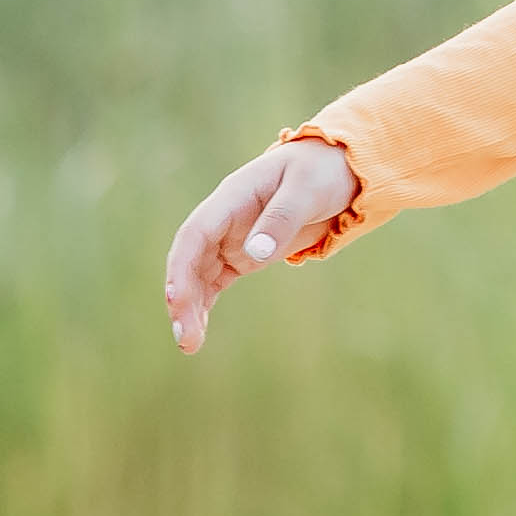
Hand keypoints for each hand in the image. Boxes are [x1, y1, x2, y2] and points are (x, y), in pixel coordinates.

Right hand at [161, 137, 355, 353]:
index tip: (177, 298)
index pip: (196, 233)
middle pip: (191, 260)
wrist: (338, 170)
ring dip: (191, 308)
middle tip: (184, 337)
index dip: (183, 266)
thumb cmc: (321, 172)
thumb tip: (254, 253)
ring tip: (188, 344)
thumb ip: (282, 219)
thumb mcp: (307, 190)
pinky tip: (198, 332)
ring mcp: (231, 238)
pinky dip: (205, 305)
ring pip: (198, 275)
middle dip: (183, 297)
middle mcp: (223, 220)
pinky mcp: (242, 255)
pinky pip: (215, 282)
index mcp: (232, 197)